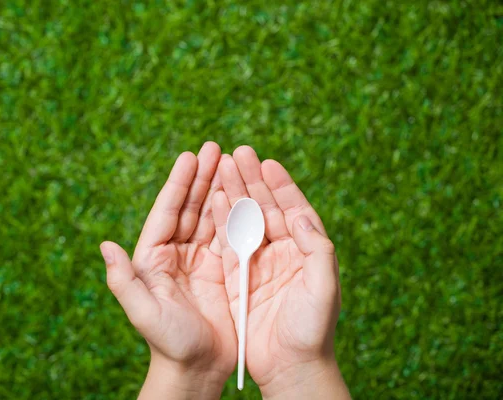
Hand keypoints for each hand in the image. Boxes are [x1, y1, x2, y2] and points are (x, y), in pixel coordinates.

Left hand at [100, 142, 235, 399]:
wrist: (196, 368)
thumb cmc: (168, 343)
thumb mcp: (143, 313)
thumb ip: (123, 281)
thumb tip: (105, 246)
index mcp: (153, 258)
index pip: (167, 212)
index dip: (178, 184)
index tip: (189, 156)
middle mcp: (175, 254)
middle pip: (189, 207)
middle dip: (201, 177)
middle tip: (214, 147)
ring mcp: (199, 259)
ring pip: (210, 215)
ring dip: (219, 188)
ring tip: (231, 161)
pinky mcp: (222, 269)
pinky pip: (229, 235)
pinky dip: (236, 213)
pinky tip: (244, 193)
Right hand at [212, 146, 349, 398]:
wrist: (290, 367)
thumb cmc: (312, 330)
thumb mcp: (323, 287)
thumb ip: (316, 248)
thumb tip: (298, 213)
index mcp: (305, 251)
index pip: (293, 209)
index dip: (281, 185)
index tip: (267, 162)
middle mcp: (282, 252)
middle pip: (265, 208)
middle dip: (252, 181)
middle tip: (238, 153)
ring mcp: (259, 263)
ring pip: (245, 220)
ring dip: (234, 194)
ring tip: (222, 167)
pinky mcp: (239, 277)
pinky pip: (228, 243)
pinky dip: (221, 222)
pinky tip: (213, 201)